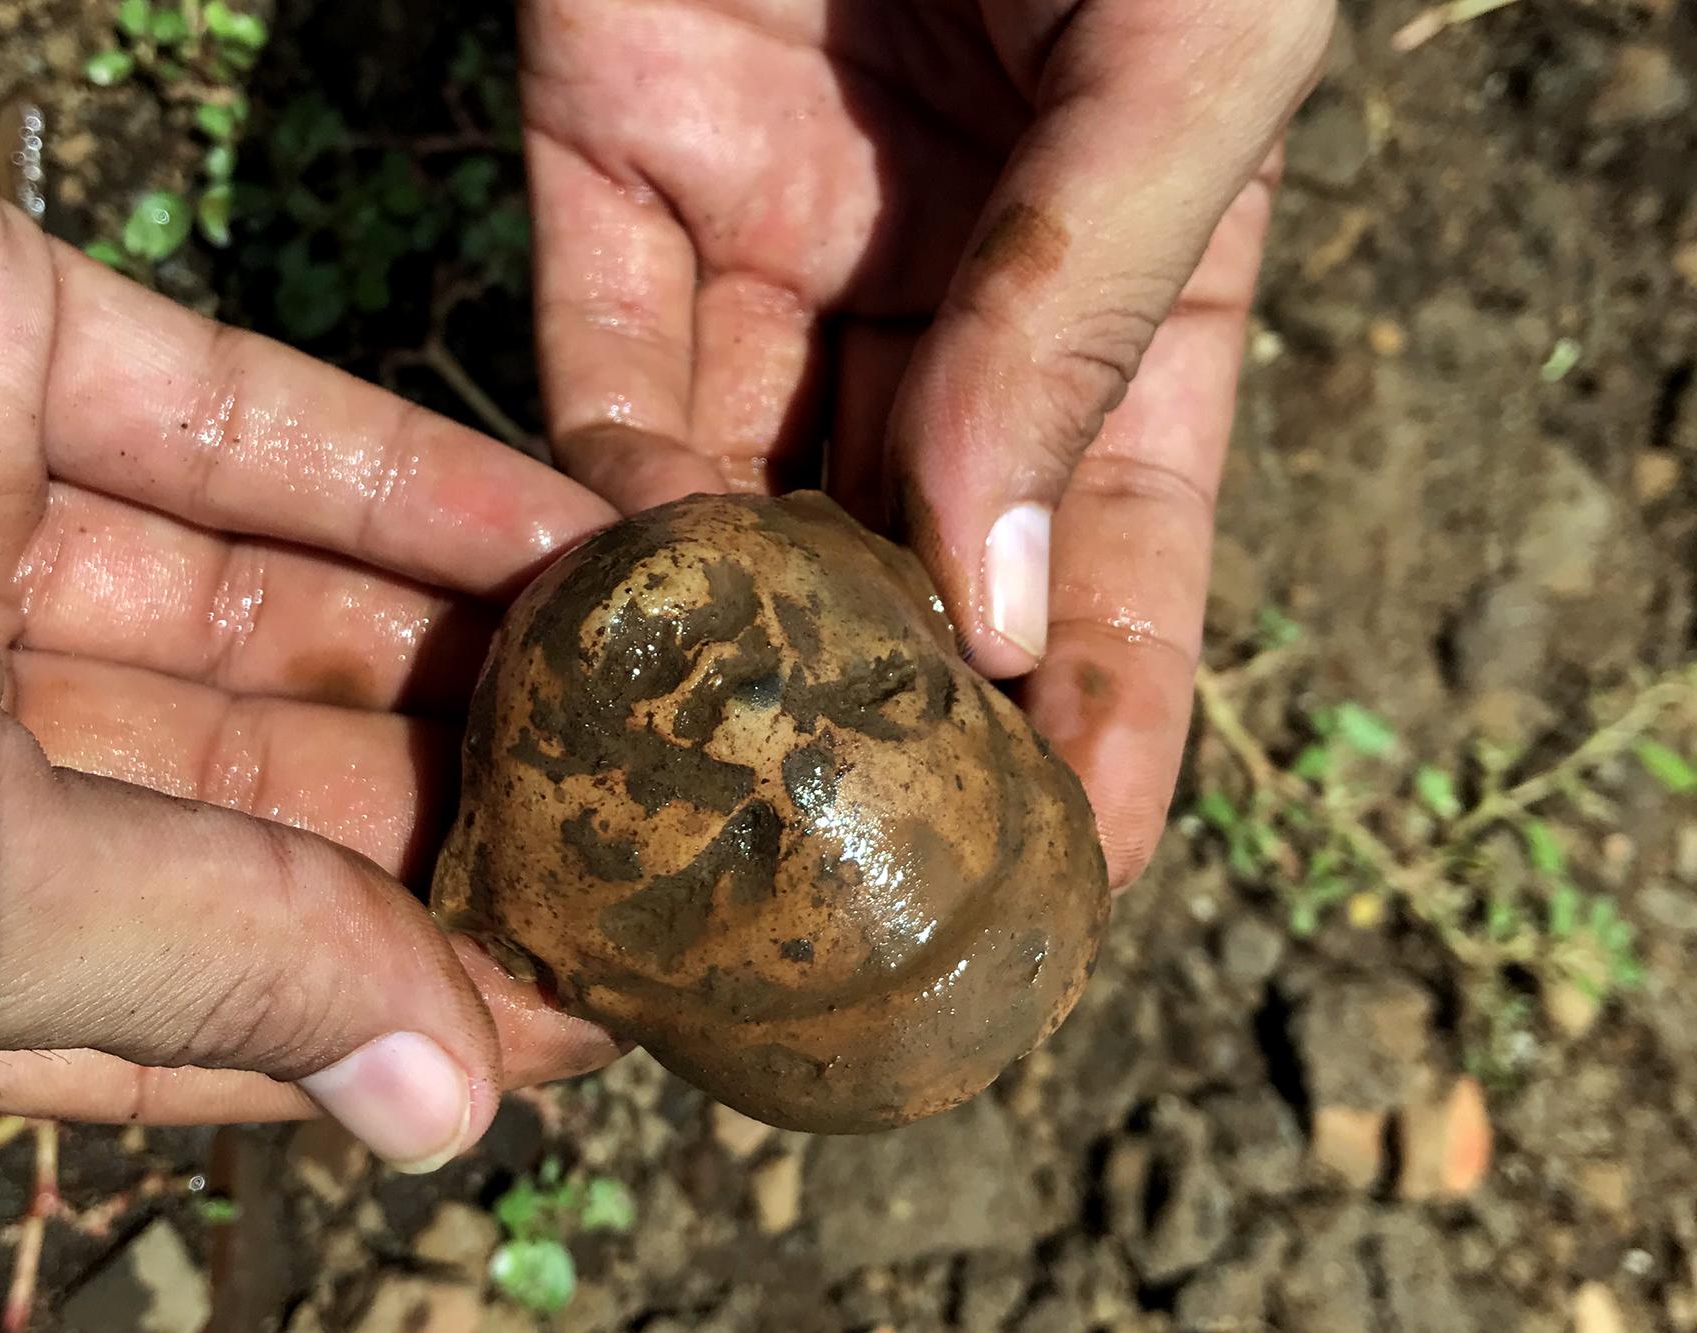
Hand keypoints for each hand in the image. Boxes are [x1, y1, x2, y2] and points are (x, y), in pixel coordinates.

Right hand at [0, 1, 618, 1171]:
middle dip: (440, 823)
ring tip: (651, 677)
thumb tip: (432, 1107)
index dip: (379, 1013)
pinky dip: (394, 478)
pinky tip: (564, 528)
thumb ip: (164, 958)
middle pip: (229, 804)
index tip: (581, 1006)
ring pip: (247, 614)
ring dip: (444, 645)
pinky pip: (227, 426)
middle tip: (656, 826)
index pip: (160, 1005)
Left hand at [521, 0, 1332, 885]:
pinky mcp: (614, 153)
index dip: (1100, 719)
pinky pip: (594, 355)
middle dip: (885, 716)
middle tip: (857, 876)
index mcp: (1125, 282)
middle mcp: (943, 292)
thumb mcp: (1184, 57)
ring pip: (738, 482)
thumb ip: (1090, 307)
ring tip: (720, 769)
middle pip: (908, 552)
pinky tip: (619, 589)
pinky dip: (600, 483)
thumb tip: (996, 604)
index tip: (1077, 882)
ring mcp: (775, 233)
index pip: (1112, 547)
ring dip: (728, 627)